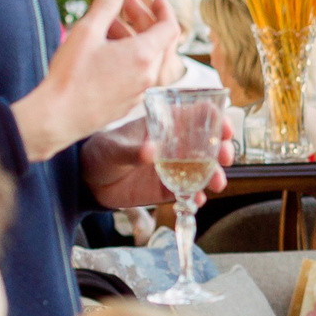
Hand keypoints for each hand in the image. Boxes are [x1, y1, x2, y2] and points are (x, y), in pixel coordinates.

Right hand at [12, 0, 181, 162]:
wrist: (57, 117)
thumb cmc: (71, 74)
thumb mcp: (87, 30)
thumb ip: (106, 4)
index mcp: (144, 56)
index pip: (170, 28)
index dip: (164, 10)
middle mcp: (147, 77)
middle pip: (159, 43)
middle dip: (145, 20)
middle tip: (127, 6)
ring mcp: (138, 93)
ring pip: (146, 60)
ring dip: (133, 39)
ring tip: (108, 27)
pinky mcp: (126, 105)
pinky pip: (136, 76)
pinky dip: (128, 59)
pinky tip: (105, 53)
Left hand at [80, 107, 235, 210]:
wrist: (89, 182)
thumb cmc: (101, 152)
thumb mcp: (114, 148)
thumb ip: (133, 150)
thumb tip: (151, 151)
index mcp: (166, 125)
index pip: (197, 116)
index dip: (215, 119)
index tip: (224, 127)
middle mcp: (176, 145)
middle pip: (208, 143)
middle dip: (222, 148)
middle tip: (225, 157)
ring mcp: (175, 168)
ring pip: (203, 169)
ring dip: (214, 174)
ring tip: (216, 184)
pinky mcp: (169, 189)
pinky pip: (189, 192)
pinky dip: (197, 196)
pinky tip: (198, 200)